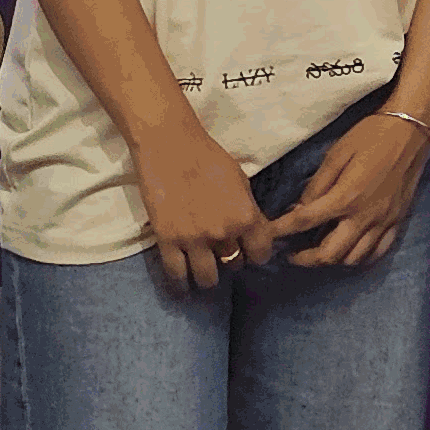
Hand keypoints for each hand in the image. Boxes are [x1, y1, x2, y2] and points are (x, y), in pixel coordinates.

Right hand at [140, 117, 275, 293]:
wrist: (169, 145)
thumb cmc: (208, 157)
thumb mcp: (241, 182)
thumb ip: (248, 211)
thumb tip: (254, 233)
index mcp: (245, 216)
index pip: (261, 253)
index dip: (257, 254)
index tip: (251, 252)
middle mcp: (223, 233)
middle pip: (234, 265)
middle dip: (231, 260)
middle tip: (223, 253)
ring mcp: (193, 240)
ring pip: (207, 278)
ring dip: (208, 276)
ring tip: (204, 269)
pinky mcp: (167, 240)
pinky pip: (177, 275)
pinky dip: (181, 283)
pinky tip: (183, 284)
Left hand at [269, 113, 429, 269]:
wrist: (412, 130)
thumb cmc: (372, 135)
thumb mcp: (337, 153)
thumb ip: (317, 184)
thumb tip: (300, 207)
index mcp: (345, 197)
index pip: (305, 222)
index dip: (282, 231)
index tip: (268, 236)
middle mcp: (364, 217)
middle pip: (330, 254)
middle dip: (305, 259)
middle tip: (292, 254)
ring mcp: (383, 223)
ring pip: (353, 259)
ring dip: (332, 260)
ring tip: (319, 250)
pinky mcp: (397, 222)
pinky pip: (377, 253)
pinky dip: (359, 258)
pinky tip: (349, 248)